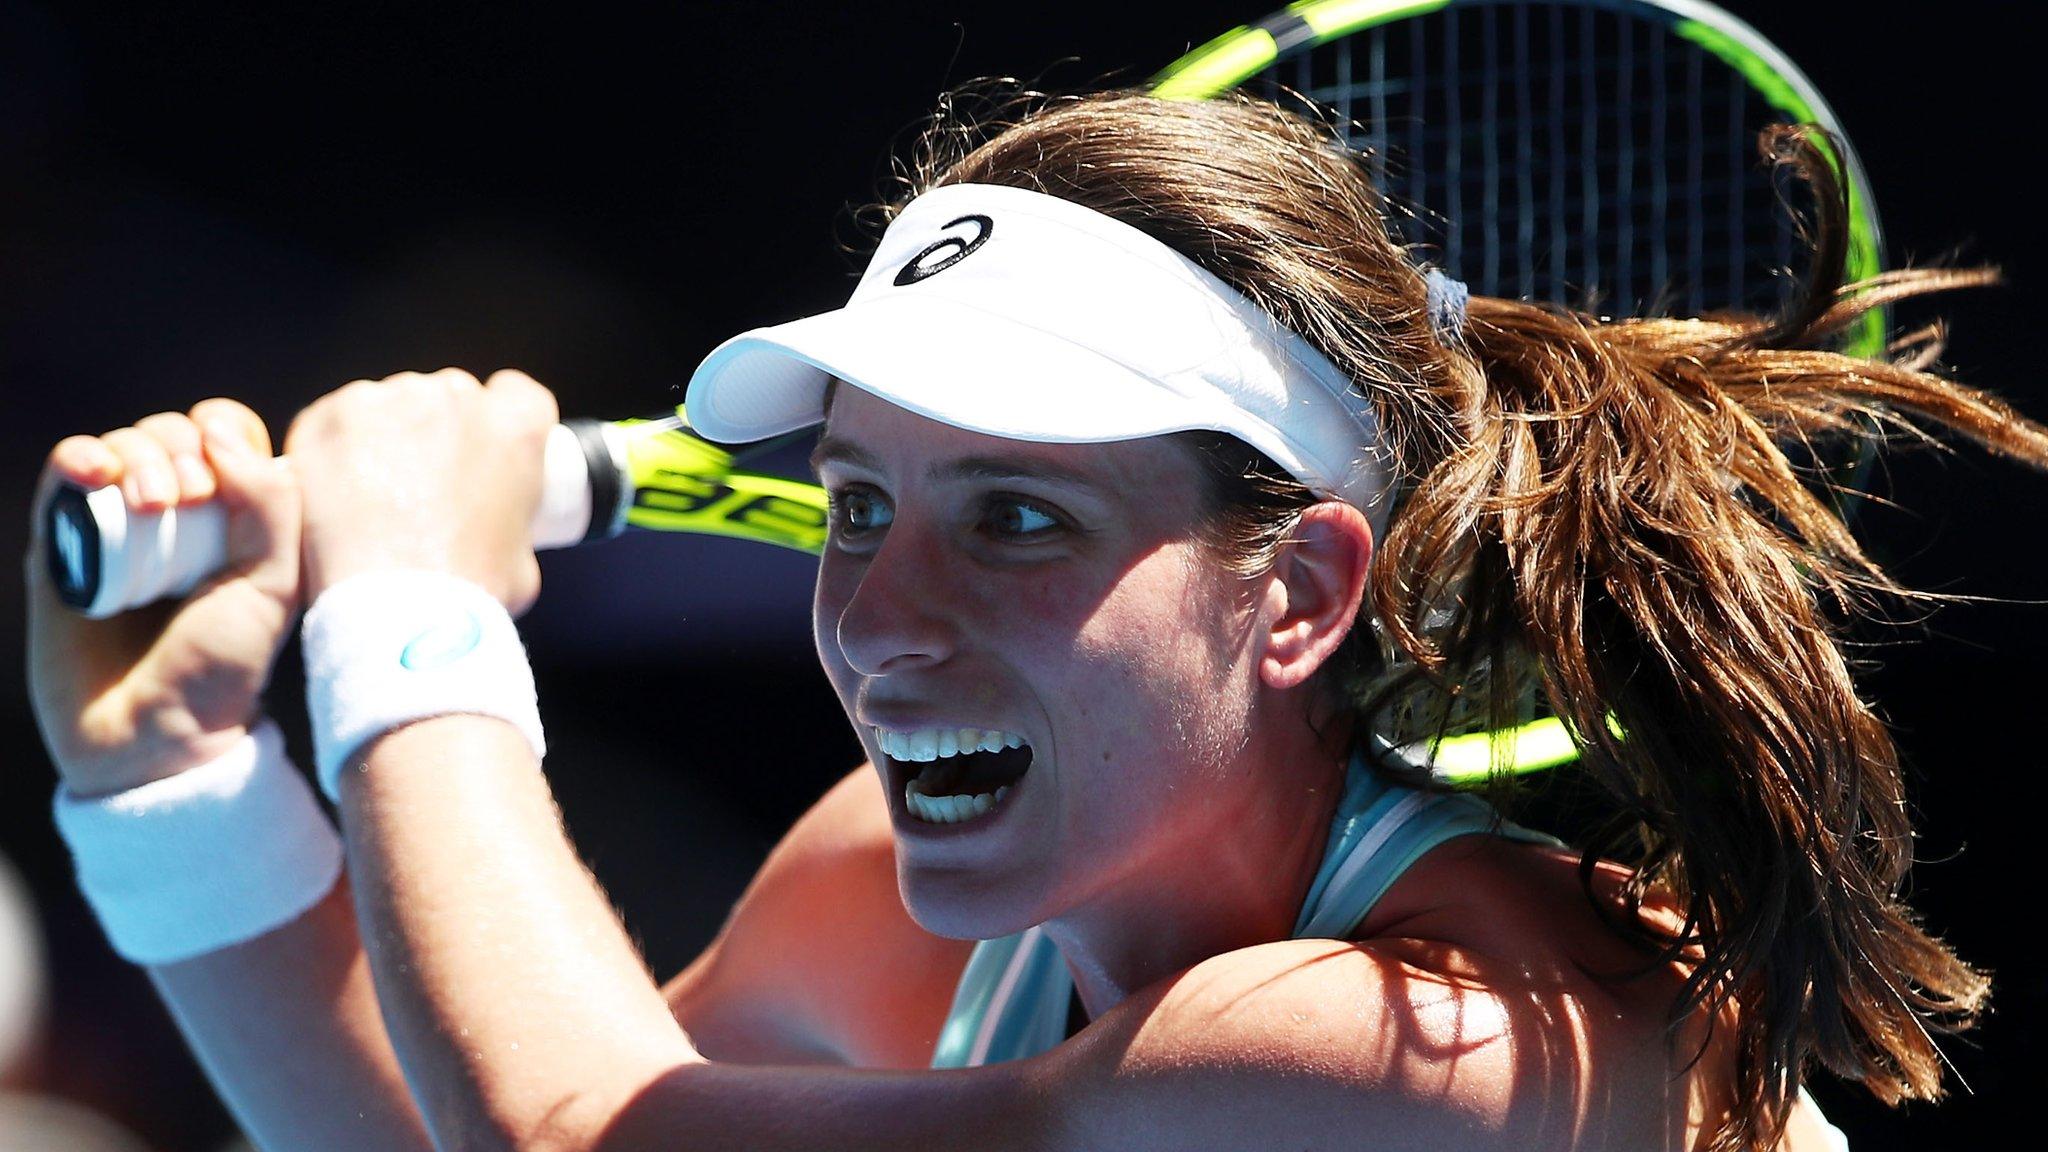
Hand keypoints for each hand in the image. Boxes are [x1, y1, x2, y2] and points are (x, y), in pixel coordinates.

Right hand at [27, 400, 300, 797]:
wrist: (153, 734)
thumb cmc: (222, 667)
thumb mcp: (273, 586)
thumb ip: (271, 505)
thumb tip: (220, 435)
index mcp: (234, 518)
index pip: (226, 435)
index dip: (223, 437)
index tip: (222, 485)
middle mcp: (176, 515)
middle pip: (171, 434)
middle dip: (177, 449)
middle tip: (184, 501)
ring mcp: (118, 526)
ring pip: (121, 446)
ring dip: (137, 455)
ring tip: (153, 506)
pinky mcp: (63, 544)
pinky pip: (65, 476)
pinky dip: (79, 457)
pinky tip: (95, 470)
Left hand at [284, 368, 555, 611]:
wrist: (402, 609)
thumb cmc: (470, 597)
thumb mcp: (523, 564)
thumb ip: (514, 526)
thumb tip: (496, 532)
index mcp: (517, 428)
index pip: (515, 395)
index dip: (497, 421)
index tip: (479, 451)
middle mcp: (458, 398)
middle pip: (448, 398)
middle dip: (436, 433)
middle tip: (418, 487)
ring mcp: (394, 400)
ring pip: (389, 407)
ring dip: (384, 438)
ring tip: (369, 498)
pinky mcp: (336, 415)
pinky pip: (334, 421)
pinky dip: (331, 450)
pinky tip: (331, 492)